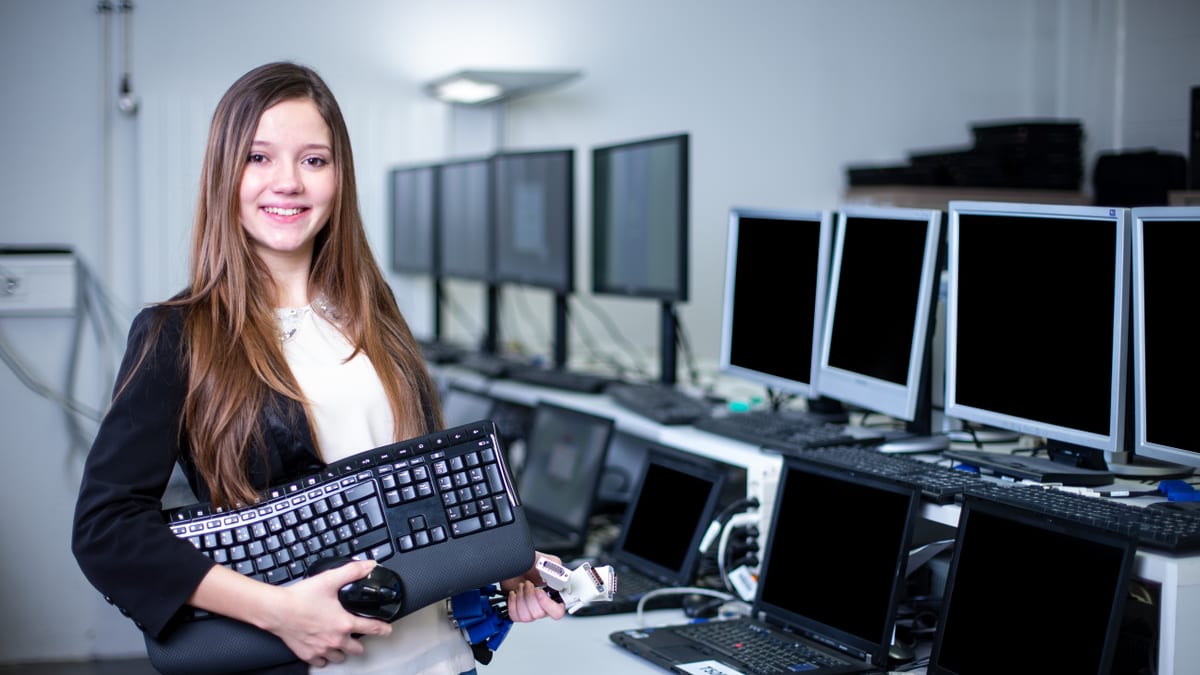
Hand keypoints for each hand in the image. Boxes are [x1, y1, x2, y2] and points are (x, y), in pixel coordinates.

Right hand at [269, 559, 392, 666]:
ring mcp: (322, 650)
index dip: (383, 629)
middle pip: (357, 649)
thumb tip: (368, 566)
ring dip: (342, 651)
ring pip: (340, 657)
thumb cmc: (301, 598)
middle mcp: (335, 640)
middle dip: (359, 643)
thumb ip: (352, 572)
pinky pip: (322, 662)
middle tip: (357, 635)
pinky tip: (323, 648)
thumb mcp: (330, 580)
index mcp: (344, 624)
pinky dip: (324, 657)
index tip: (387, 630)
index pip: (372, 629)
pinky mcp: (308, 655)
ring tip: (340, 641)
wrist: (277, 610)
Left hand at [500, 552, 565, 622]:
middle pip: (539, 614)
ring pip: (527, 617)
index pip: (558, 612)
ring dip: (521, 598)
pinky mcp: (519, 610)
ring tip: (522, 586)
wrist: (515, 565)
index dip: (548, 605)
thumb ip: (556, 568)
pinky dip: (512, 603)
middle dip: (530, 596)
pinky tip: (514, 593)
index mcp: (555, 596)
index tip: (539, 592)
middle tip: (529, 583)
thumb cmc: (531, 564)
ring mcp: (531, 609)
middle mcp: (544, 605)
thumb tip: (560, 575)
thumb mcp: (547, 561)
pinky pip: (515, 616)